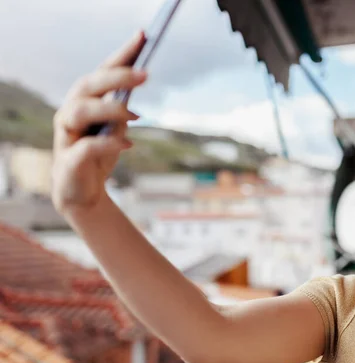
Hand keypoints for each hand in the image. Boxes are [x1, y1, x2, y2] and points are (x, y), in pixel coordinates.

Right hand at [52, 32, 146, 213]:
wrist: (84, 192)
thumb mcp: (116, 127)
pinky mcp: (68, 161)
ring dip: (109, 109)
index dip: (122, 53)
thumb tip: (137, 82)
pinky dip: (107, 144)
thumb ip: (122, 106)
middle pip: (88, 85)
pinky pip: (85, 147)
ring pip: (80, 111)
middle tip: (145, 74)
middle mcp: (71, 112)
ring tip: (134, 116)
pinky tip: (127, 144)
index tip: (144, 37)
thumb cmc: (100, 153)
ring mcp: (66, 136)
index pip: (103, 71)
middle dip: (116, 76)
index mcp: (85, 100)